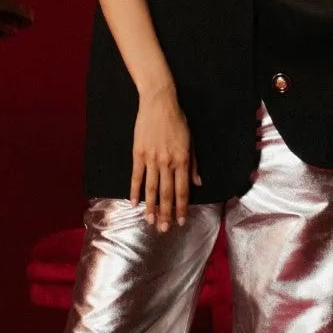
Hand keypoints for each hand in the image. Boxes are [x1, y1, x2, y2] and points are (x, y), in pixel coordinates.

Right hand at [130, 85, 202, 229]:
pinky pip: (137, 176)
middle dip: (166, 213)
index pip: (182, 190)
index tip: (181, 221)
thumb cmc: (178, 121)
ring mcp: (151, 159)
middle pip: (166, 194)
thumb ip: (194, 164)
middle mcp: (167, 163)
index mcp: (183, 160)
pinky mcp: (139, 153)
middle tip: (164, 229)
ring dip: (151, 207)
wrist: (159, 103)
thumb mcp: (191, 141)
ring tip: (149, 221)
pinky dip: (135, 191)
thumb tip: (197, 183)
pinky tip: (134, 203)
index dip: (181, 208)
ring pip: (151, 189)